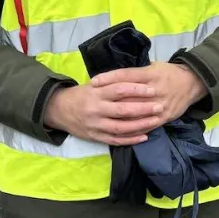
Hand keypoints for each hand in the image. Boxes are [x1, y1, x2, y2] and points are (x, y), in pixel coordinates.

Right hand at [43, 81, 164, 145]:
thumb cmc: (82, 94)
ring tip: (156, 121)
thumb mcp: (94, 84)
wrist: (59, 110)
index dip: (136, 90)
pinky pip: (115, 140)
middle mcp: (96, 109)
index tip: (152, 90)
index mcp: (96, 93)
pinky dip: (130, 140)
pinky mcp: (95, 137)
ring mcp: (96, 125)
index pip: (119, 89)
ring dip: (140, 125)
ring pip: (121, 127)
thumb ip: (112, 82)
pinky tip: (144, 136)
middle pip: (123, 110)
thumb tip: (137, 77)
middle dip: (143, 109)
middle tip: (160, 106)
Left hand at [91, 62, 206, 121]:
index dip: (109, 78)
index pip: (126, 76)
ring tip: (101, 117)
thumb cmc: (167, 72)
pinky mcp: (164, 116)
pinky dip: (133, 128)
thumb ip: (135, 74)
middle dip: (109, 99)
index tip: (94, 82)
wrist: (191, 83)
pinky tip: (119, 129)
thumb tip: (114, 78)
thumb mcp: (153, 66)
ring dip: (117, 116)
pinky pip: (146, 124)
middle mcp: (154, 89)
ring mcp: (159, 104)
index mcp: (150, 74)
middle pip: (128, 95)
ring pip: (135, 112)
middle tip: (91, 101)